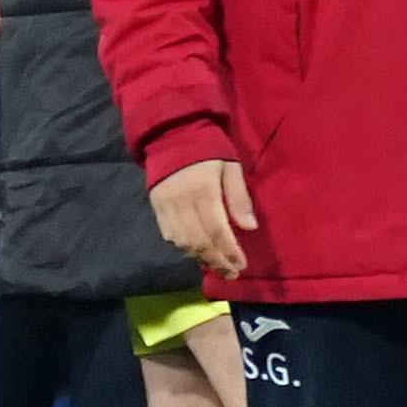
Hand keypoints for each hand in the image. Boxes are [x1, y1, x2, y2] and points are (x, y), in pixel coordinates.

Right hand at [153, 157, 258, 277]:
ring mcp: (166, 206)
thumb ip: (239, 197)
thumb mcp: (231, 167)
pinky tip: (198, 254)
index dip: (229, 252)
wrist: (172, 133)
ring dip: (201, 259)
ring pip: (183, 243)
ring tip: (217, 267)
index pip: (217, 231)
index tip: (241, 264)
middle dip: (217, 261)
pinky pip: (169, 236)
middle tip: (232, 273)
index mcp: (203, 191)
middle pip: (199, 242)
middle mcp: (182, 202)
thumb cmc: (209, 149)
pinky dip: (184, 249)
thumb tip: (250, 228)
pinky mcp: (156, 207)